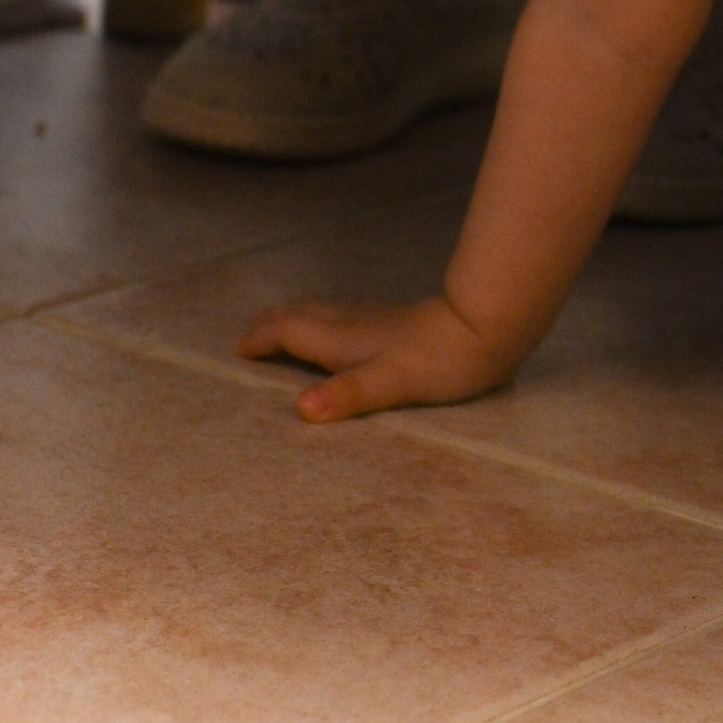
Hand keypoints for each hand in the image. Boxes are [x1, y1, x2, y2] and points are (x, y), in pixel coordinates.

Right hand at [236, 292, 509, 422]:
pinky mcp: (393, 323)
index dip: (261, 339)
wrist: (487, 328)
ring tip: (281, 331)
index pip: (290, 331)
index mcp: (343, 339)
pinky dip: (320, 324)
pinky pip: (340, 318)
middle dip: (271, 324)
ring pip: (321, 313)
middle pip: (300, 315)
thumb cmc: (440, 360)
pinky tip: (337, 336)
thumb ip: (347, 395)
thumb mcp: (392, 383)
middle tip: (248, 337)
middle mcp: (352, 324)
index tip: (236, 350)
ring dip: (294, 320)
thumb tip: (301, 409)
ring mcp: (373, 320)